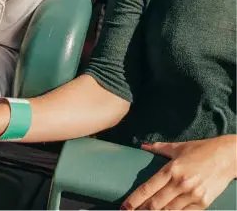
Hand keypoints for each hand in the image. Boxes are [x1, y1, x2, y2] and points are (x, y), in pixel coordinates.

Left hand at [122, 136, 236, 209]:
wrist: (226, 157)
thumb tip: (142, 145)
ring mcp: (192, 195)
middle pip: (156, 204)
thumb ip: (158, 148)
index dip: (134, 200)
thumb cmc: (200, 150)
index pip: (147, 188)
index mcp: (171, 169)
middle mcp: (180, 183)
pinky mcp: (203, 203)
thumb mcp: (178, 147)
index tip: (124, 207)